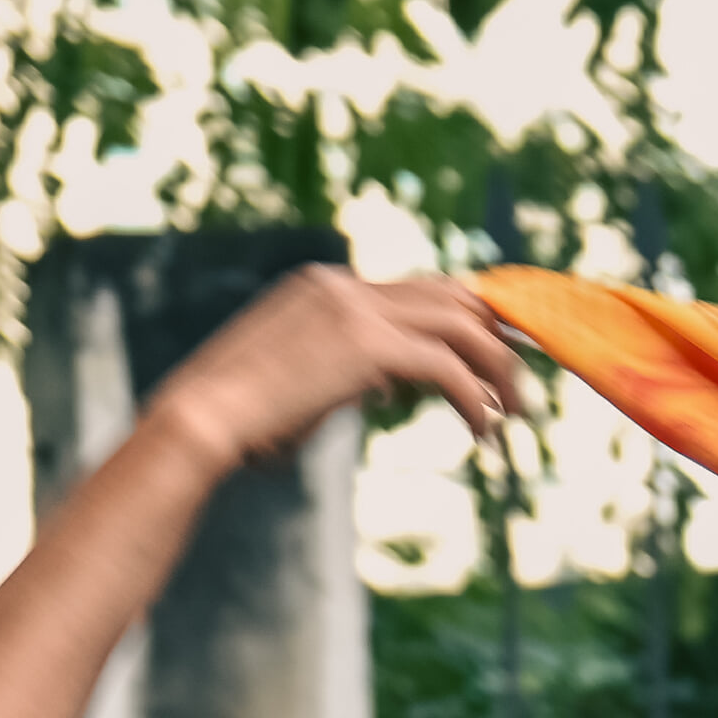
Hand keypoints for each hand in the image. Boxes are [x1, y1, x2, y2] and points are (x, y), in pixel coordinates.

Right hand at [144, 269, 524, 474]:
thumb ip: (346, 373)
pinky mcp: (366, 346)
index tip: (491, 348)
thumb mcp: (295, 385)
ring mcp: (354, 309)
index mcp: (322, 287)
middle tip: (520, 378)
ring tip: (516, 411)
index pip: (415, 290)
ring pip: (461, 325)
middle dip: (494, 334)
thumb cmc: (233, 424)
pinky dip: (474, 398)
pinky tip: (483, 432)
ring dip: (498, 367)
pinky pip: (447, 367)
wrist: (197, 422)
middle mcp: (342, 285)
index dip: (462, 318)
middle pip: (449, 294)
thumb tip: (386, 388)